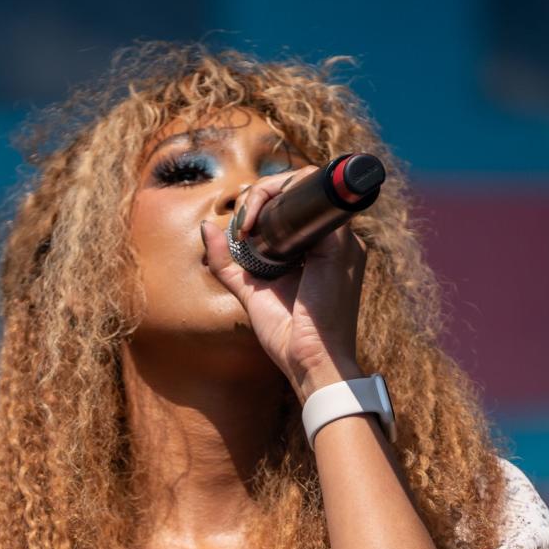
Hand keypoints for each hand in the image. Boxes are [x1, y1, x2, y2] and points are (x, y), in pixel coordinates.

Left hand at [200, 166, 367, 401]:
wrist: (311, 363)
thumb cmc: (287, 337)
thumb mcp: (251, 292)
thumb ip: (228, 262)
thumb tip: (207, 226)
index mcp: (319, 249)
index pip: (294, 204)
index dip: (263, 202)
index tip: (241, 229)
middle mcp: (334, 239)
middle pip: (298, 190)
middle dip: (261, 194)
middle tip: (241, 223)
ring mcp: (341, 239)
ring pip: (303, 185)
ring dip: (265, 193)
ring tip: (245, 224)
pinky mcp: (340, 243)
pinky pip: (311, 197)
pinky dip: (277, 198)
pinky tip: (255, 223)